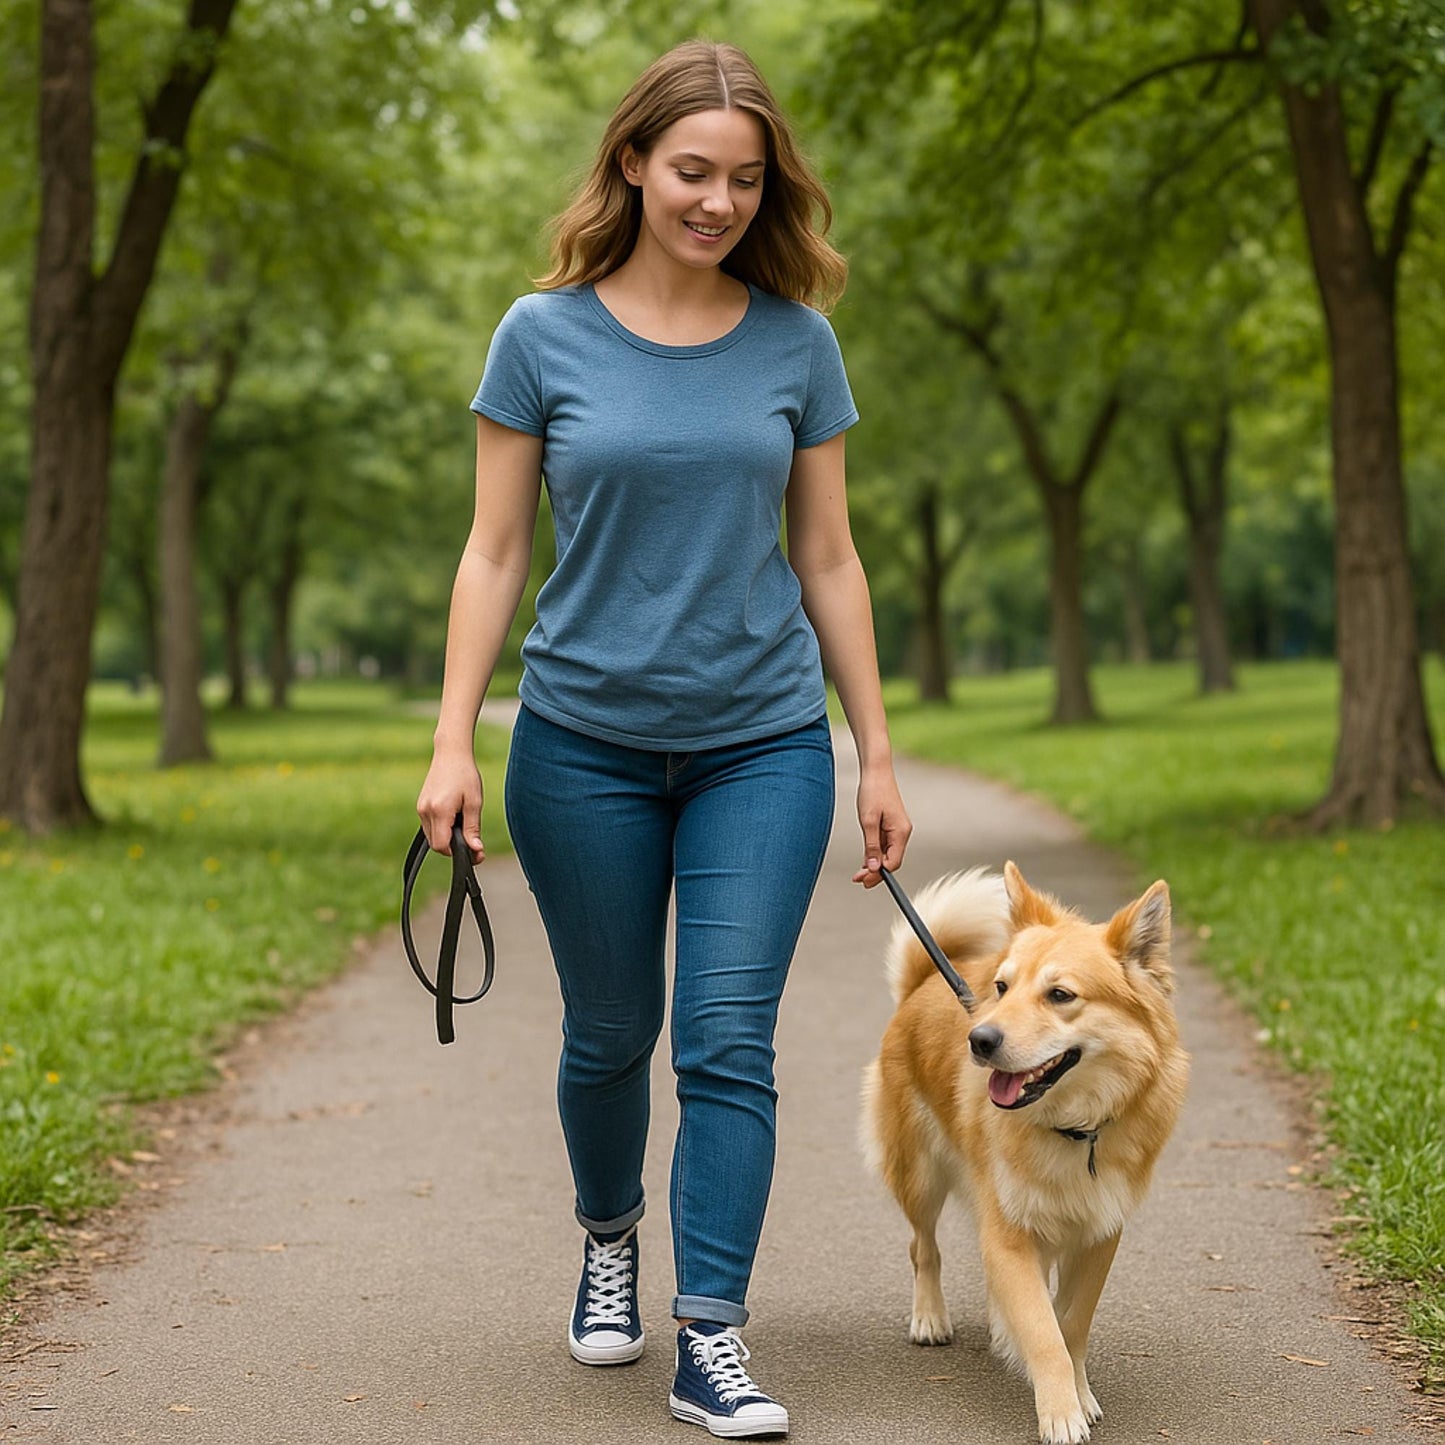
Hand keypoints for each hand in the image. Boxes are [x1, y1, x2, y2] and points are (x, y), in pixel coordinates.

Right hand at [416, 747, 484, 862]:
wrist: (451, 753)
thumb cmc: (465, 775)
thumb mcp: (474, 802)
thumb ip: (472, 828)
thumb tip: (475, 849)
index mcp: (439, 810)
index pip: (442, 846)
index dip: (458, 852)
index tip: (474, 850)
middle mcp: (426, 811)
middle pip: (436, 845)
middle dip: (453, 847)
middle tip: (473, 840)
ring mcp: (421, 808)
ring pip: (432, 837)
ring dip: (447, 837)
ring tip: (463, 821)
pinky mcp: (421, 805)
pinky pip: (430, 826)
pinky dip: (442, 828)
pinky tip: (454, 817)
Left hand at [852, 762, 910, 887]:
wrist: (876, 771)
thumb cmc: (872, 792)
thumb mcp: (868, 821)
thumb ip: (872, 845)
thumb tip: (874, 867)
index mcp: (901, 832)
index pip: (893, 862)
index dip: (879, 874)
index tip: (863, 880)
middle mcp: (902, 833)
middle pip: (891, 860)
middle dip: (876, 872)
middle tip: (859, 880)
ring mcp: (897, 829)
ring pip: (887, 854)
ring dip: (874, 864)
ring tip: (858, 873)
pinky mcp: (891, 825)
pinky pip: (884, 845)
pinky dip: (875, 853)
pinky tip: (865, 859)